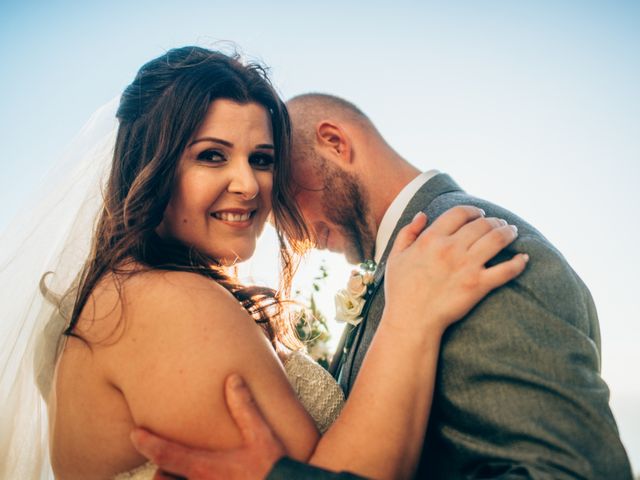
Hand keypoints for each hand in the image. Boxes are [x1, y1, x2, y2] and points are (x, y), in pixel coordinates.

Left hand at [130, 374, 284, 479]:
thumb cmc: (272, 467)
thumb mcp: (261, 435)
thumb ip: (244, 407)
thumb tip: (233, 379)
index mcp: (205, 466)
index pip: (165, 453)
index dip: (147, 442)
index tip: (135, 433)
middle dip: (160, 472)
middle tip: (163, 463)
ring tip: (177, 473)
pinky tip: (199, 479)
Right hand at [385, 206, 528, 332]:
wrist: (411, 320)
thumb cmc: (401, 291)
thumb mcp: (396, 257)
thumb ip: (407, 232)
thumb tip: (422, 214)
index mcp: (431, 239)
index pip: (459, 213)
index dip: (472, 210)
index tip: (478, 214)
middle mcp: (451, 248)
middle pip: (481, 224)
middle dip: (494, 220)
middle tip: (500, 223)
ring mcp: (467, 266)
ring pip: (496, 239)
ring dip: (508, 232)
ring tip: (512, 232)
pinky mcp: (478, 285)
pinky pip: (506, 270)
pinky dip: (518, 263)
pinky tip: (524, 259)